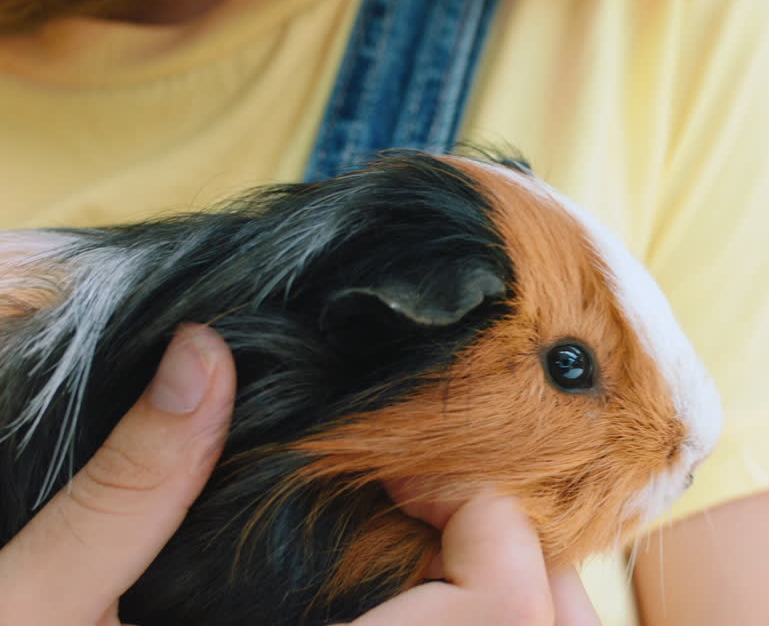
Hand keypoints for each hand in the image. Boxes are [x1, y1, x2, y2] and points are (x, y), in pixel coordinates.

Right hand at [0, 322, 600, 625]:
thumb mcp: (36, 609)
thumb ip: (131, 489)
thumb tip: (200, 355)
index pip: (497, 610)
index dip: (483, 513)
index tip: (407, 468)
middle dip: (533, 563)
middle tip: (455, 507)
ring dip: (528, 608)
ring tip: (461, 555)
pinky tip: (430, 606)